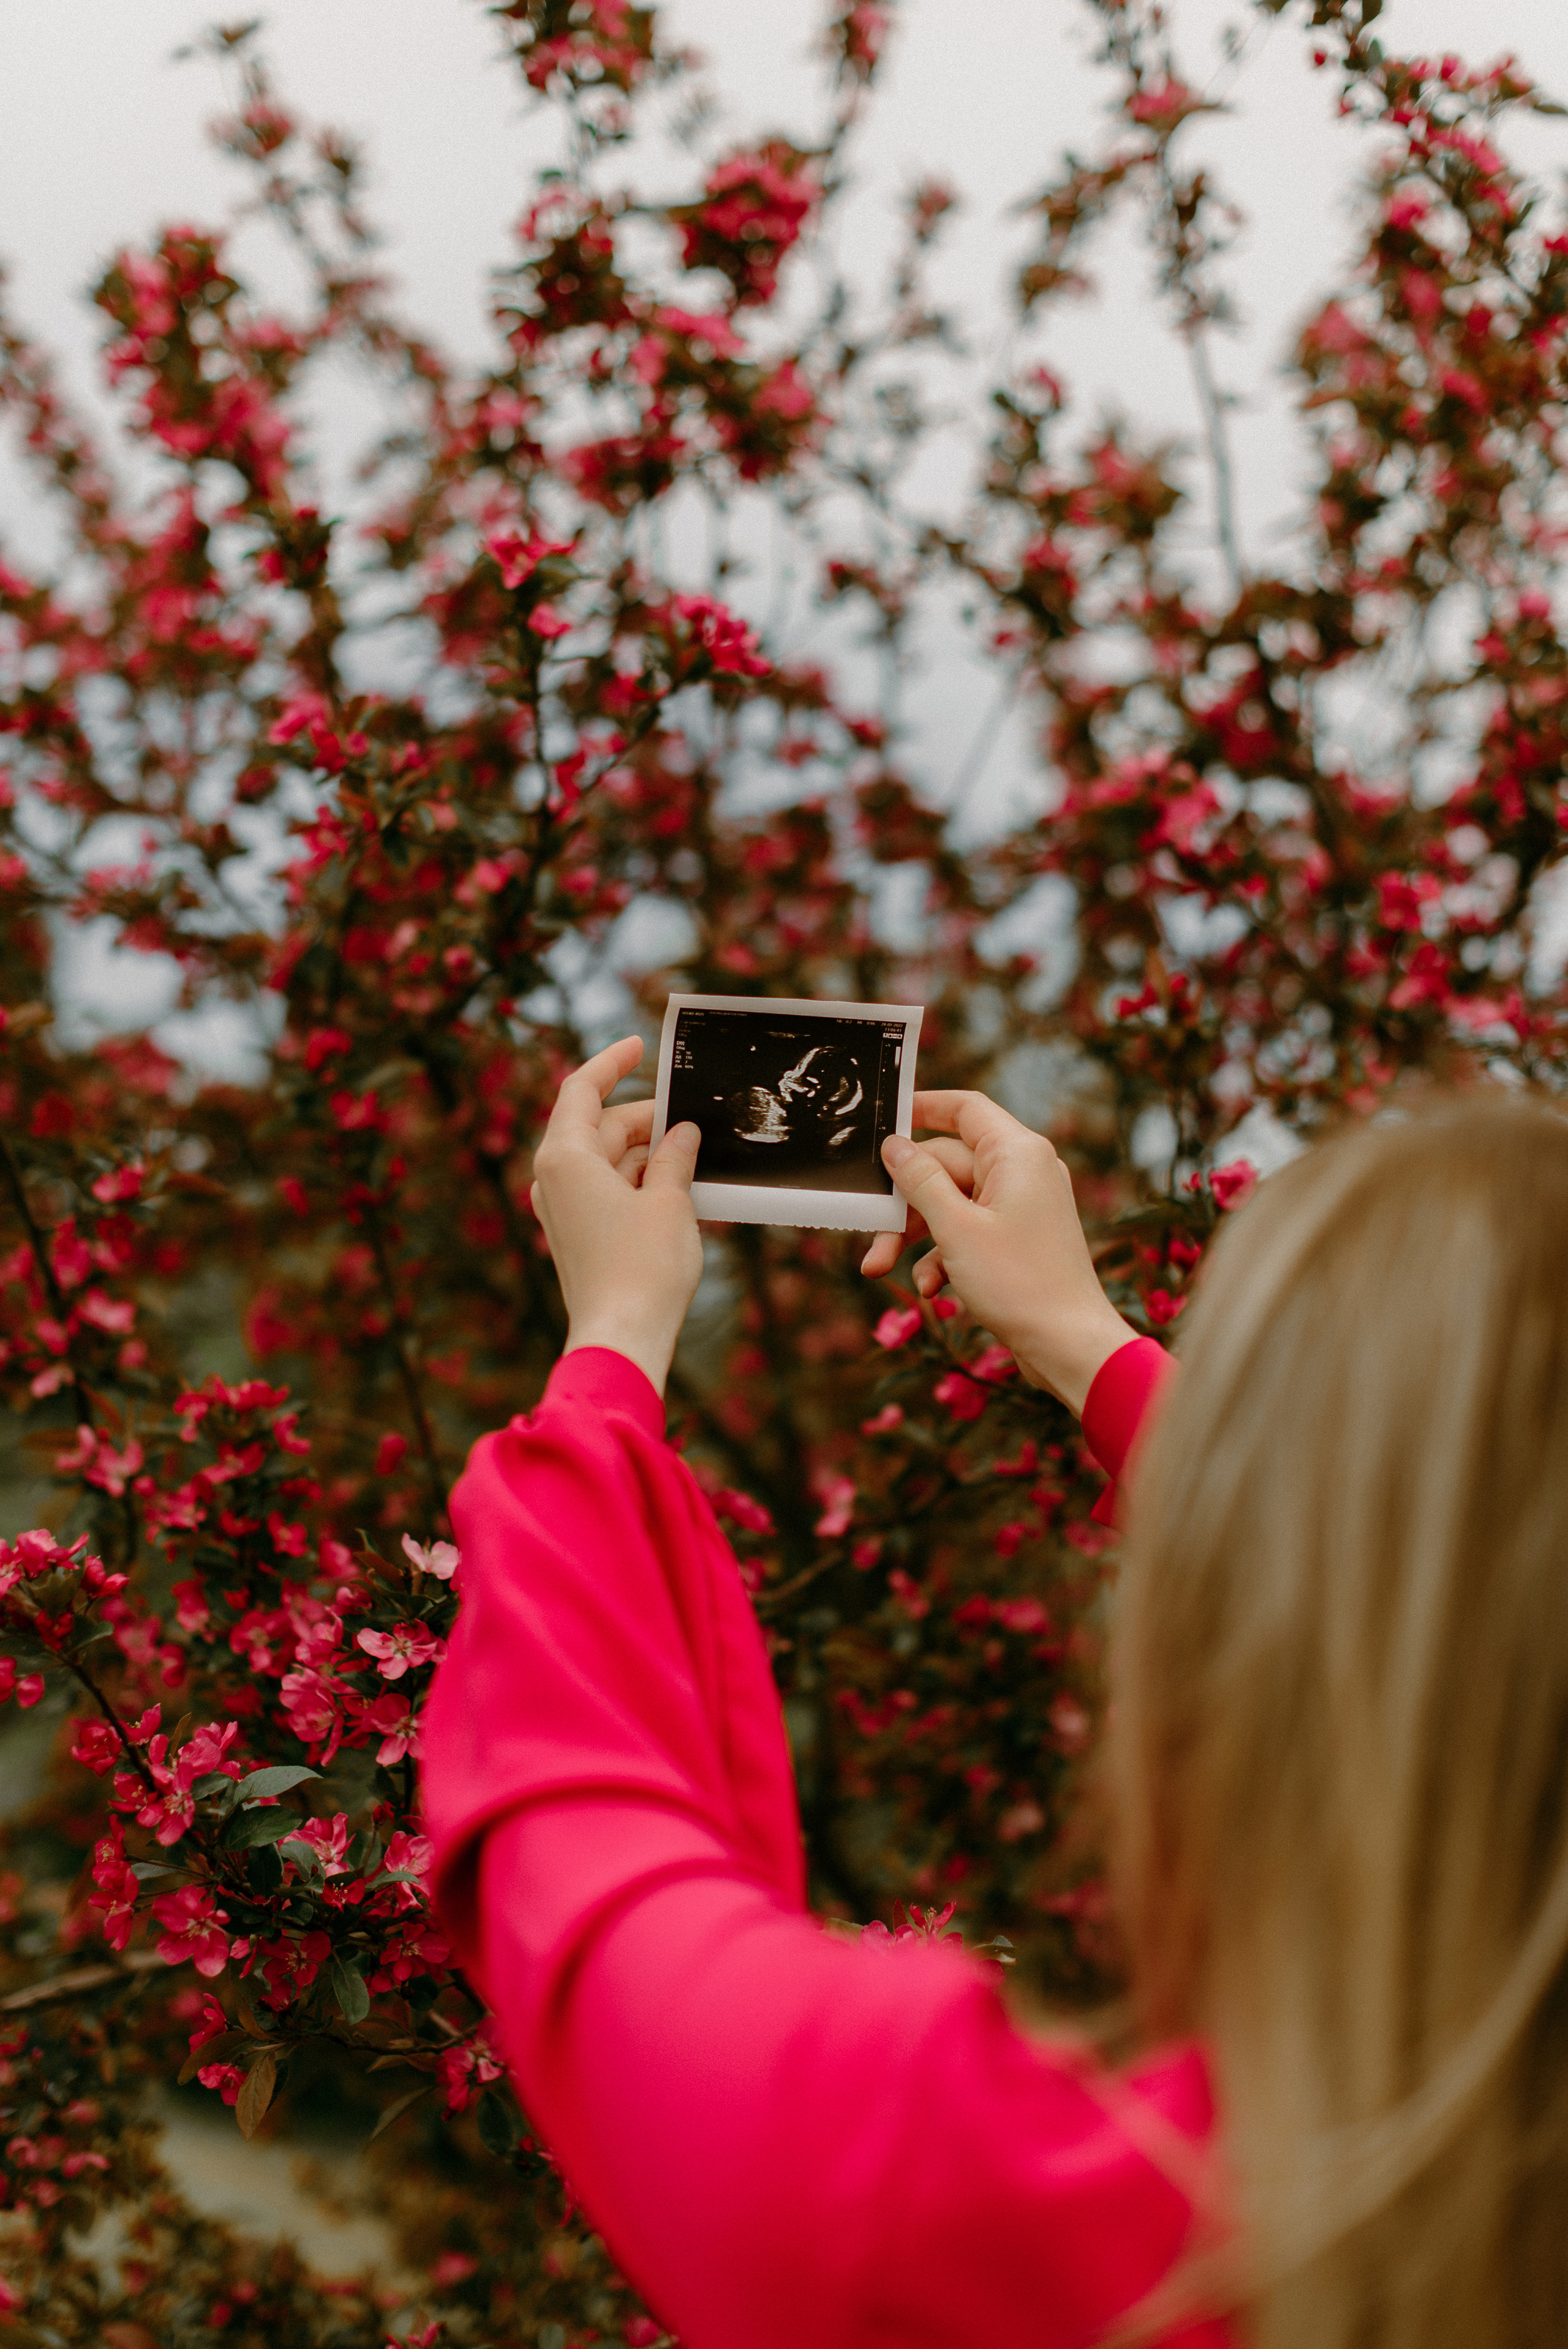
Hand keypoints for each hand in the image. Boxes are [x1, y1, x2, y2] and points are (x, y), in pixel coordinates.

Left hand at [530, 1037, 703, 1396]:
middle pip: (600, 1127)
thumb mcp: (669, 1201)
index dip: (611, 1062)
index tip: (640, 1045)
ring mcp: (562, 1209)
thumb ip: (674, 1157)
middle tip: (695, 1117)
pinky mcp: (577, 1235)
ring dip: (648, 1153)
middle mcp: (554, 1178)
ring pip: (607, 1161)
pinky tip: (678, 1186)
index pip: (581, 1089)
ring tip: (695, 1155)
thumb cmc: (643, 1268)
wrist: (622, 1338)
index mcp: (565, 1157)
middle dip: (647, 1119)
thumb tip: (682, 1134)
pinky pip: (607, 1191)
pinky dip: (639, 1182)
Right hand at [860, 1090, 1136, 1415]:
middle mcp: (1024, 1171)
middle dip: (904, 1204)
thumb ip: (920, 1180)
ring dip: (917, 1236)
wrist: (1069, 1345)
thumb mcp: (955, 1228)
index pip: (964, 1109)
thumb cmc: (1019, 1283)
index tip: (883, 1121)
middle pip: (946, 1165)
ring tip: (883, 1269)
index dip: (922, 1107)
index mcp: (1017, 1153)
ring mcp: (1024, 1205)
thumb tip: (894, 1146)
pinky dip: (946, 1255)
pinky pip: (971, 1231)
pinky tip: (931, 1288)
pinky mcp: (1020, 1238)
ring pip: (952, 1203)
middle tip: (870, 1235)